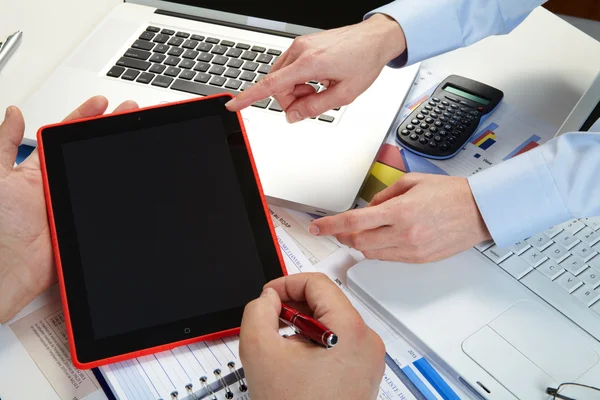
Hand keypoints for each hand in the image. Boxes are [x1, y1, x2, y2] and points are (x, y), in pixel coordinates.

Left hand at [0, 96, 138, 322]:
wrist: (4, 272)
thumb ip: (3, 143)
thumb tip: (14, 113)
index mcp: (36, 171)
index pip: (65, 136)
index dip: (85, 116)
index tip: (102, 103)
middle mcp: (57, 185)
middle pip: (91, 151)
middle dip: (113, 129)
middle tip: (131, 112)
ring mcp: (73, 205)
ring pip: (103, 174)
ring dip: (121, 156)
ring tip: (140, 135)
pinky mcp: (85, 225)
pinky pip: (109, 205)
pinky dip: (125, 192)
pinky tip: (135, 175)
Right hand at [225, 14, 405, 122]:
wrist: (375, 38)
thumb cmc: (364, 61)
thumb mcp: (344, 94)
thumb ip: (315, 108)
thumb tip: (293, 116)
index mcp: (309, 63)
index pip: (271, 85)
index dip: (249, 97)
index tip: (233, 105)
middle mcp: (300, 50)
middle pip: (277, 85)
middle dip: (291, 100)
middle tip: (313, 102)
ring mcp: (301, 45)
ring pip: (283, 78)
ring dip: (296, 90)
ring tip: (321, 88)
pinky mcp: (304, 44)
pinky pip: (291, 68)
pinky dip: (300, 79)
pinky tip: (319, 79)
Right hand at [239, 272, 384, 399]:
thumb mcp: (260, 352)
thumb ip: (257, 312)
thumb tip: (268, 299)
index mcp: (350, 331)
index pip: (317, 283)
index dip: (285, 284)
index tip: (267, 297)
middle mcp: (367, 342)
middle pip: (327, 301)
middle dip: (293, 306)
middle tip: (270, 321)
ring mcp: (368, 359)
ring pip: (331, 322)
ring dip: (302, 326)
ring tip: (281, 348)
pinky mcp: (363, 373)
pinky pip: (338, 342)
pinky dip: (314, 342)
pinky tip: (296, 362)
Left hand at [308, 173, 491, 262]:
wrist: (480, 211)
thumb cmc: (451, 194)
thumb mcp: (412, 182)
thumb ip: (384, 196)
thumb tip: (368, 208)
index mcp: (399, 211)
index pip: (354, 221)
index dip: (330, 226)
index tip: (317, 227)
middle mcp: (403, 234)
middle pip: (358, 242)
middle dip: (344, 235)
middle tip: (339, 228)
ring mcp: (411, 250)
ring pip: (371, 253)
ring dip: (361, 243)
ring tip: (364, 230)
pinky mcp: (419, 259)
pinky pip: (388, 258)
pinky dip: (378, 250)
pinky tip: (382, 238)